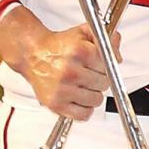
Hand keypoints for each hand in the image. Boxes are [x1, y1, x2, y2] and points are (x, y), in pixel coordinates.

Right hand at [0, 7, 119, 119]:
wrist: (33, 55)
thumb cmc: (58, 46)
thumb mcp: (82, 34)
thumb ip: (103, 36)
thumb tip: (116, 43)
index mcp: (78, 51)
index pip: (109, 64)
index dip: (107, 64)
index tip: (99, 64)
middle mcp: (69, 70)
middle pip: (104, 83)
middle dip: (100, 79)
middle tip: (90, 74)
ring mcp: (62, 89)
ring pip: (96, 100)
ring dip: (93, 94)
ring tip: (83, 86)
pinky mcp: (56, 104)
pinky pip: (83, 115)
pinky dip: (85, 109)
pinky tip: (79, 98)